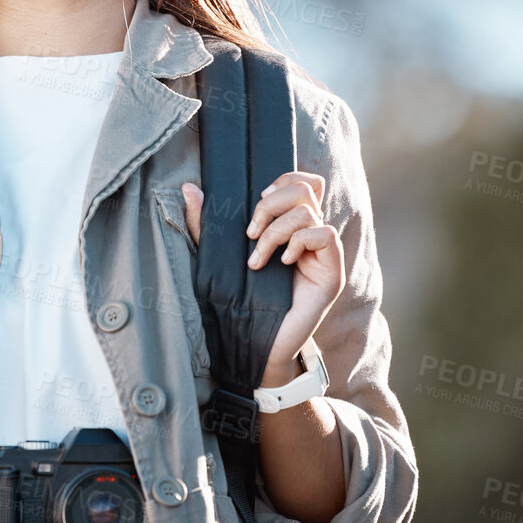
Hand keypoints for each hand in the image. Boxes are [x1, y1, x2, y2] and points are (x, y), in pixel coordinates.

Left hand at [180, 173, 343, 384]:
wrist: (255, 341)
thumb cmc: (240, 299)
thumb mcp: (218, 255)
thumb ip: (206, 224)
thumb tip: (190, 189)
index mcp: (291, 226)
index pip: (303, 181)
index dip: (281, 181)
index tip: (256, 201)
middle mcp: (312, 234)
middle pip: (305, 187)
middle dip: (271, 204)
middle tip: (251, 234)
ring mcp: (324, 253)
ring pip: (308, 210)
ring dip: (274, 232)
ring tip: (258, 260)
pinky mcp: (332, 271)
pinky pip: (324, 234)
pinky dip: (298, 242)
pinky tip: (283, 263)